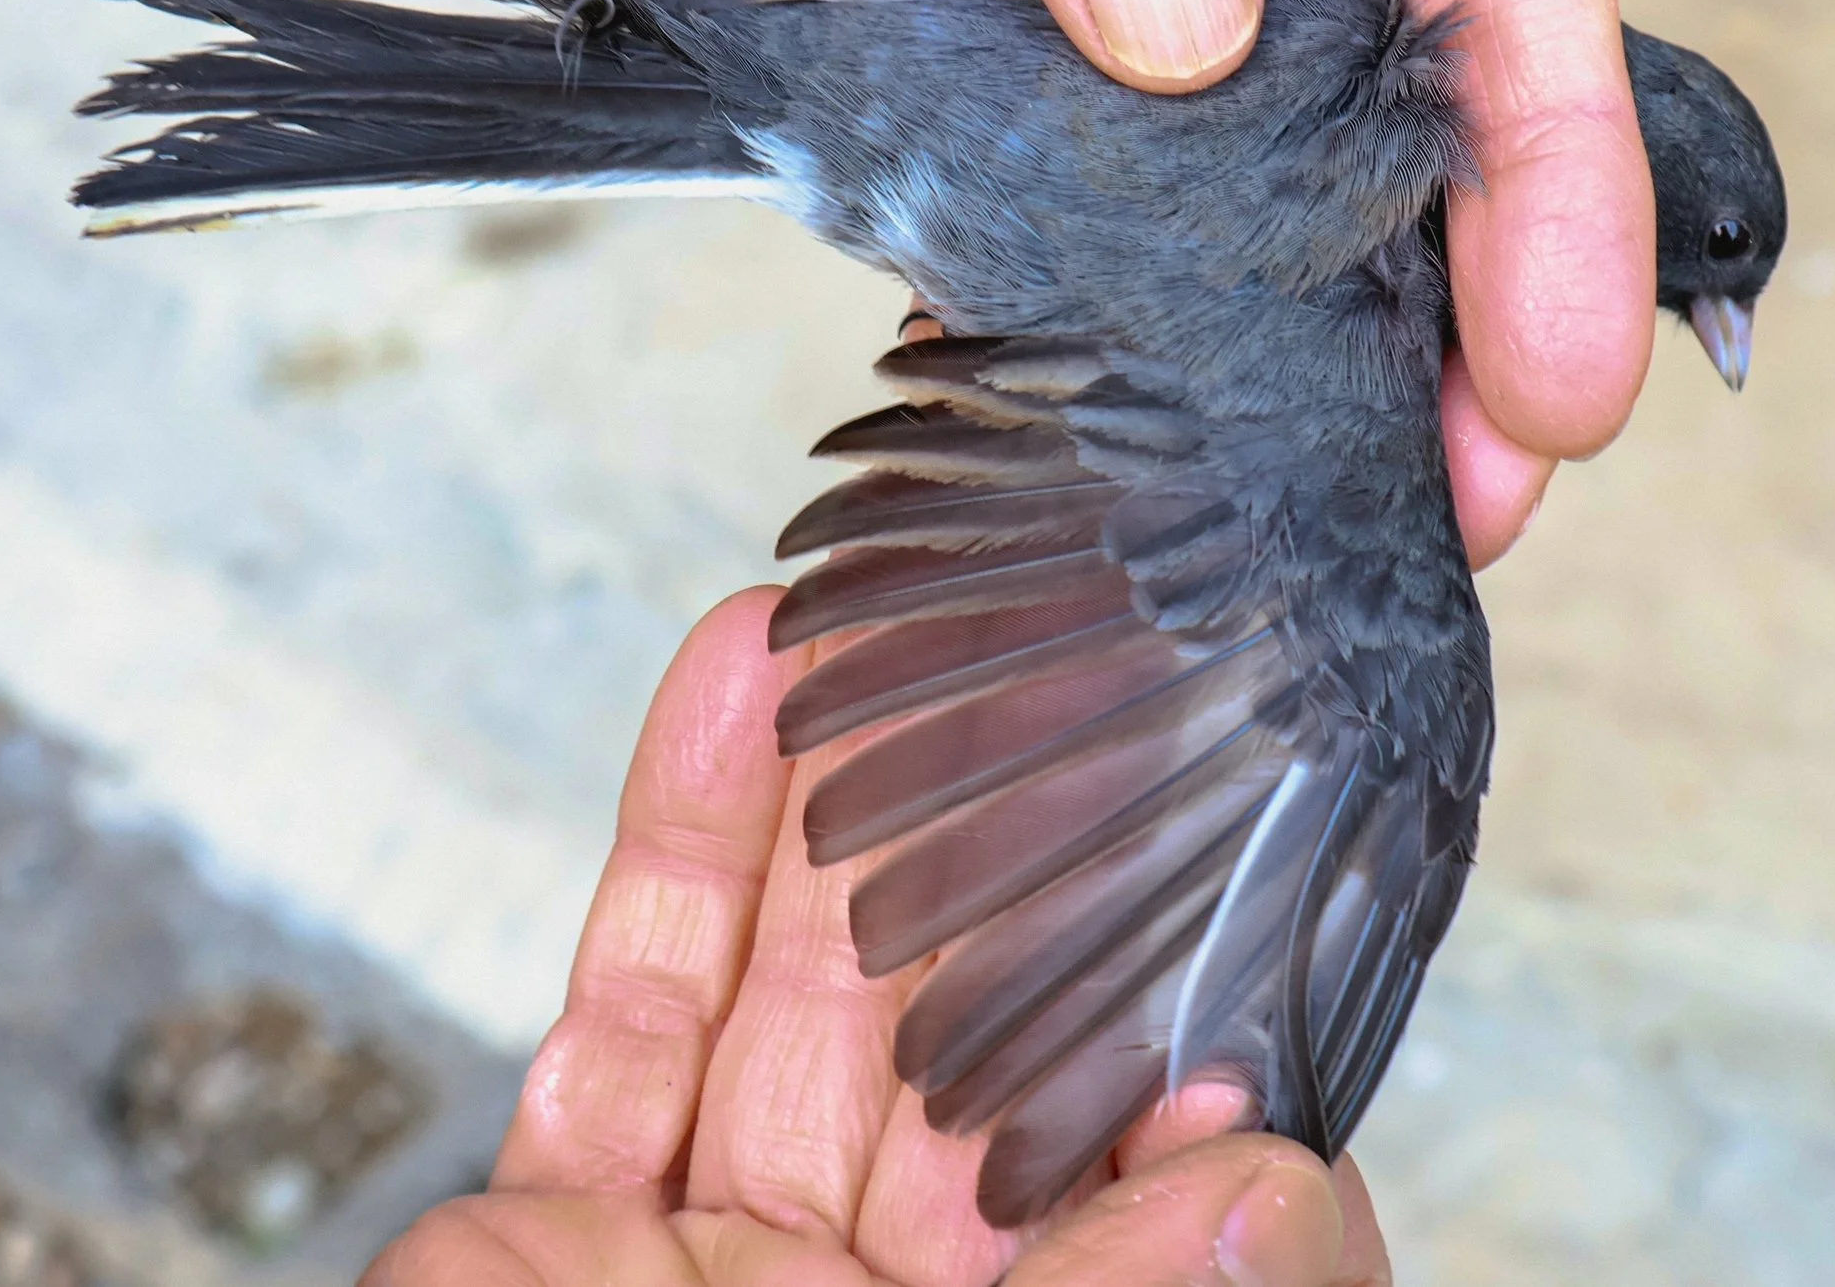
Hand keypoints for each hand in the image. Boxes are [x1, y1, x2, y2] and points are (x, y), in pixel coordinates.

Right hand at [364, 589, 1393, 1285]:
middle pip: (975, 1032)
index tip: (1226, 811)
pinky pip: (628, 1023)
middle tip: (1049, 645)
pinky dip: (683, 848)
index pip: (1162, 1161)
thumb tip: (1282, 1185)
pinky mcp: (552, 1247)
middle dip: (1000, 834)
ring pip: (800, 992)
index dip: (1188, 985)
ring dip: (840, 795)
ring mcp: (719, 1272)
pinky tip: (737, 687)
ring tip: (892, 612)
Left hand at [539, 0, 1656, 565]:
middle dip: (1433, 257)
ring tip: (1293, 459)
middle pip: (1388, 21)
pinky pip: (1026, 57)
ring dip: (1260, 265)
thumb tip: (1180, 21)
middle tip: (1462, 480)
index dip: (1550, 139)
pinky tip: (1066, 336)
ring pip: (1221, 70)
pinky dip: (1051, 195)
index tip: (1559, 355)